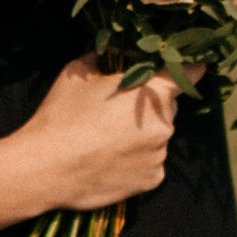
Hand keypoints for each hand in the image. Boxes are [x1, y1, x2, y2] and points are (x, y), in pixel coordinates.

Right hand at [16, 60, 176, 209]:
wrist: (44, 168)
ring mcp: (159, 155)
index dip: (188, 68)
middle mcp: (163, 125)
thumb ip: (102, 59)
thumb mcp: (78, 73)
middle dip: (149, 105)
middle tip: (116, 111)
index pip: (187, 74)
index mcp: (151, 93)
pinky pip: (151, 163)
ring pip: (158, 137)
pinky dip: (137, 160)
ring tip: (107, 140)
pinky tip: (111, 160)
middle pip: (167, 107)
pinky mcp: (151, 180)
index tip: (193, 67)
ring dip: (142, 135)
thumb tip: (108, 56)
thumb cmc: (61, 117)